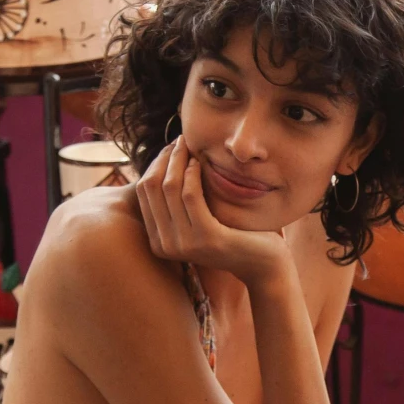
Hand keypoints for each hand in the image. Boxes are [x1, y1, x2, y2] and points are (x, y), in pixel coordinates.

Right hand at [131, 139, 298, 292]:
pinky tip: (200, 163)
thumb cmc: (229, 235)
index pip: (143, 192)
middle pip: (152, 187)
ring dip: (179, 160)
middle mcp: (165, 246)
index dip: (154, 164)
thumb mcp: (195, 220)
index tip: (169, 149)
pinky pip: (191, 196)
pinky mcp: (206, 238)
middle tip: (179, 141)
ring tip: (189, 146)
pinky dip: (193, 174)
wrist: (260, 262)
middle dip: (165, 158)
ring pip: (170, 188)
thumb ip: (175, 203)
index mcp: (158, 242)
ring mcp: (184, 244)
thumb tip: (159, 164)